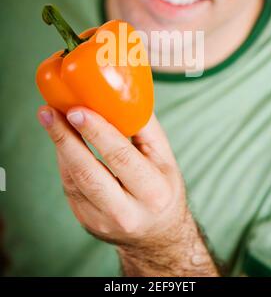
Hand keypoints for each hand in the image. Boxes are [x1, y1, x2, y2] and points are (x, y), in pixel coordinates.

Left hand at [37, 105, 187, 247]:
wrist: (157, 234)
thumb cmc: (162, 186)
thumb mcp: (165, 158)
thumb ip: (145, 127)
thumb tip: (122, 93)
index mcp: (153, 192)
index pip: (121, 158)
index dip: (97, 132)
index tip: (77, 110)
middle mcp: (127, 212)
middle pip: (88, 173)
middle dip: (65, 138)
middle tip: (49, 112)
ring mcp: (102, 221)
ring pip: (73, 180)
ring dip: (59, 146)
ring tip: (49, 118)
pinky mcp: (86, 221)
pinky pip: (69, 187)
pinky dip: (63, 159)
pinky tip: (60, 138)